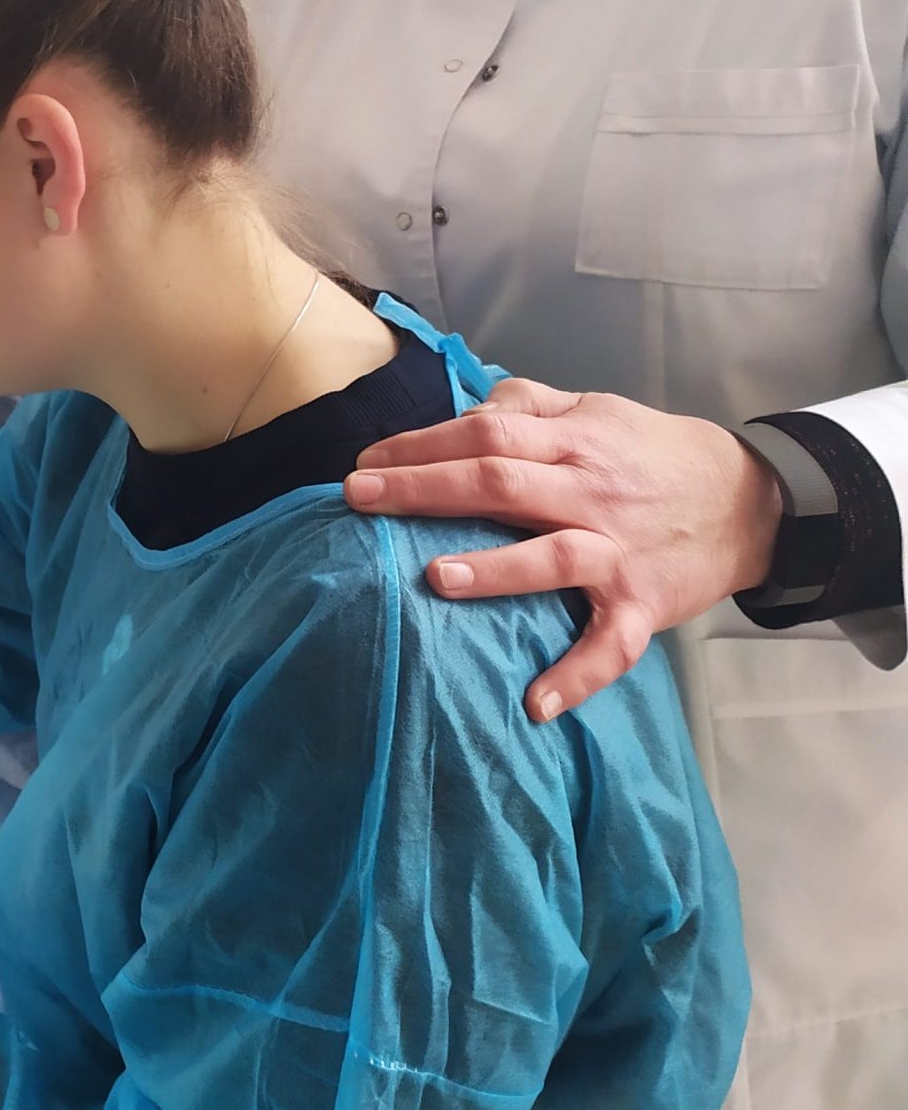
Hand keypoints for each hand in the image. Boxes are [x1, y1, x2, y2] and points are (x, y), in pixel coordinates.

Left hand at [344, 380, 783, 722]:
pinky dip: (576, 676)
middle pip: (500, 483)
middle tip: (358, 500)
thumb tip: (469, 406)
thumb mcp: (598, 409)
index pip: (485, 433)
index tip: (364, 464)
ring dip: (495, 571)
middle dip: (424, 489)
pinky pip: (610, 646)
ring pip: (552, 557)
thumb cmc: (655, 455)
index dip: (421, 445)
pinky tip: (534, 705)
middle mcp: (589, 493)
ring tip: (434, 578)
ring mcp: (617, 552)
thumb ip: (532, 404)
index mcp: (572, 442)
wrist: (752, 502)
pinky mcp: (643, 606)